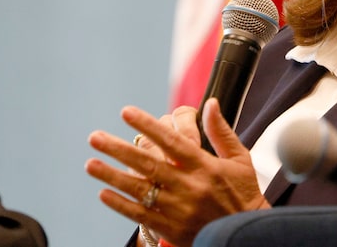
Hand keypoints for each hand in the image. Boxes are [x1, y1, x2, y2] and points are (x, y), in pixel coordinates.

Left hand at [85, 98, 269, 246]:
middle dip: (119, 149)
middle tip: (95, 137)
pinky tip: (104, 193)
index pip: (172, 141)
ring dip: (113, 176)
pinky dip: (121, 205)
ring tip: (91, 163)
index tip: (127, 112)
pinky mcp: (172, 228)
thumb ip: (221, 131)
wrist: (245, 233)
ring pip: (140, 190)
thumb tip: (211, 103)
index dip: (148, 125)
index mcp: (205, 166)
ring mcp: (178, 208)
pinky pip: (141, 216)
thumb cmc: (243, 193)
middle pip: (148, 164)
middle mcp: (189, 185)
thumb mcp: (240, 159)